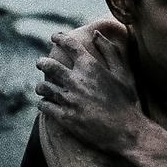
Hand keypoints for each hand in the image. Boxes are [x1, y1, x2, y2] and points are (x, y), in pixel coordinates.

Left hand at [35, 31, 141, 153]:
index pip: (69, 45)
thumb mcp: (122, 73)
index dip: (60, 38)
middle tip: (40, 62)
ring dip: (41, 86)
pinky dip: (43, 103)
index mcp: (90, 66)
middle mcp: (76, 80)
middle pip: (49, 65)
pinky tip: (45, 103)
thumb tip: (96, 33)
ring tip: (41, 87)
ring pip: (44, 87)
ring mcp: (69, 99)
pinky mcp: (64, 117)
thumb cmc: (126, 101)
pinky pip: (45, 106)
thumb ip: (110, 51)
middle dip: (42, 62)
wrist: (125, 132)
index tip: (55, 37)